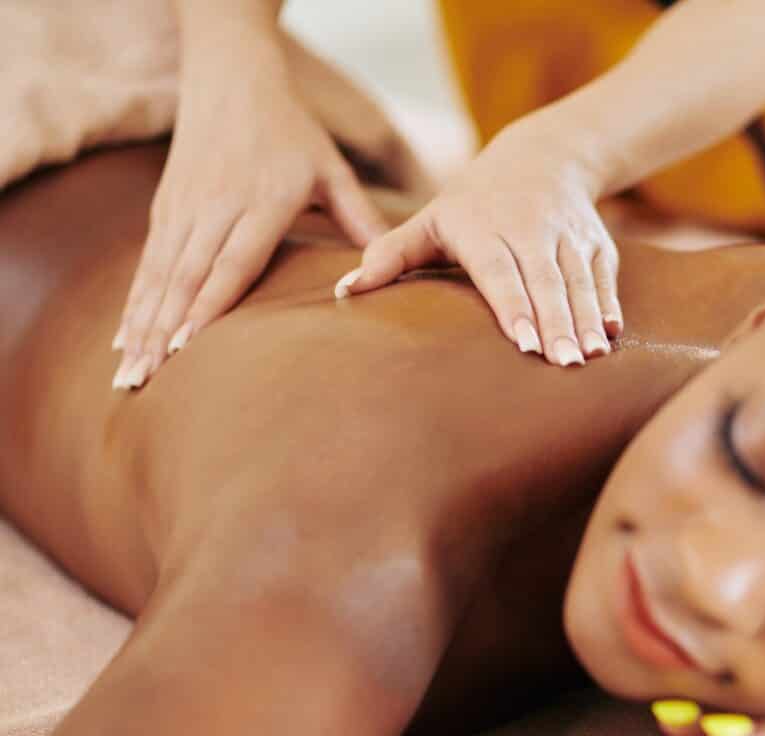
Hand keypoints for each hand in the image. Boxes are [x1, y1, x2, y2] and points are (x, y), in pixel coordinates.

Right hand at [112, 55, 385, 389]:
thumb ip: (362, 220)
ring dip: (141, 325)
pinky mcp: (166, 208)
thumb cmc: (292, 130)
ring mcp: (185, 208)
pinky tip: (123, 338)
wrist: (232, 76)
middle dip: (163, 332)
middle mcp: (216, 206)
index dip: (209, 304)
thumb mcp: (332, 170)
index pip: (232, 262)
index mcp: (262, 201)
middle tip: (146, 380)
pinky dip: (133, 302)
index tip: (188, 346)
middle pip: (186, 278)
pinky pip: (147, 264)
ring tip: (130, 373)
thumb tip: (392, 267)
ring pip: (159, 276)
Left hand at [336, 117, 620, 366]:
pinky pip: (603, 278)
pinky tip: (609, 337)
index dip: (513, 305)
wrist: (543, 157)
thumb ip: (391, 254)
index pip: (500, 269)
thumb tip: (346, 290)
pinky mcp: (596, 243)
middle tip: (561, 364)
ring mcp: (567, 235)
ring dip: (585, 321)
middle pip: (544, 280)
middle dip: (555, 323)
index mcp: (485, 226)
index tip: (521, 343)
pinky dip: (608, 306)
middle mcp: (530, 228)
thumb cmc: (473, 204)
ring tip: (587, 359)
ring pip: (578, 281)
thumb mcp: (431, 220)